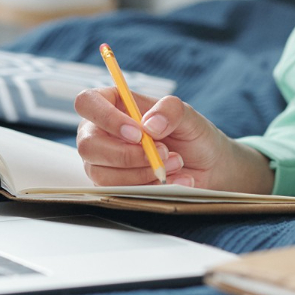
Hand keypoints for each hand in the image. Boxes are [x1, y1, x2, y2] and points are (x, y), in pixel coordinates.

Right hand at [73, 88, 261, 189]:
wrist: (207, 166)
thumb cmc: (191, 134)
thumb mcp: (188, 115)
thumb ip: (170, 110)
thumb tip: (149, 125)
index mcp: (112, 103)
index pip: (87, 103)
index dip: (106, 118)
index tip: (137, 133)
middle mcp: (100, 132)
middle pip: (88, 145)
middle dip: (127, 154)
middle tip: (162, 152)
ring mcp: (103, 161)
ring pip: (102, 173)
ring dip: (142, 172)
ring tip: (175, 163)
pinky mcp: (113, 185)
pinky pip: (119, 192)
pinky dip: (149, 187)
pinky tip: (173, 179)